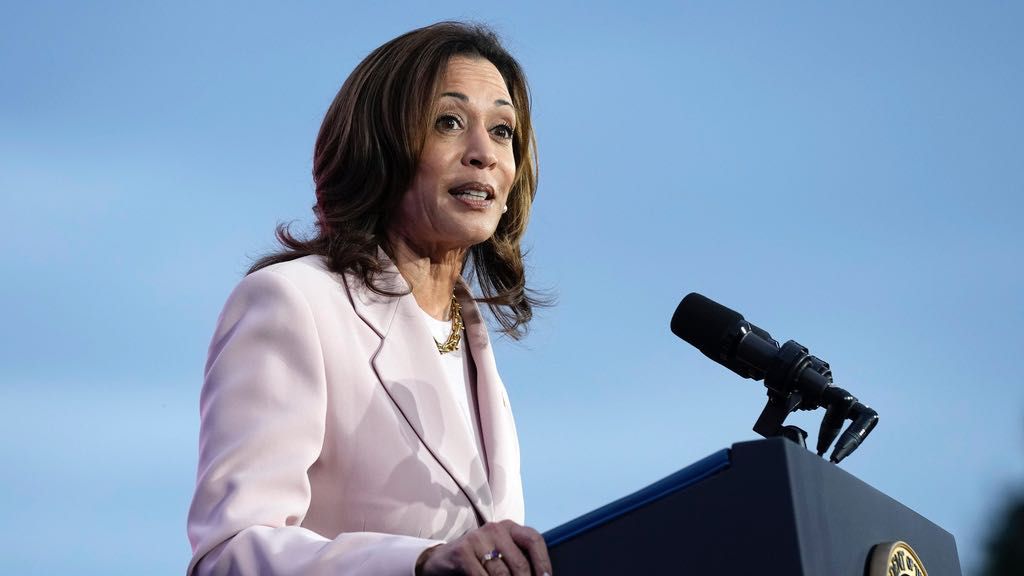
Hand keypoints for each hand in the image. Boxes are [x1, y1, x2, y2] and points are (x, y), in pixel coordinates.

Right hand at [416, 520, 551, 575]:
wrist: (443, 560)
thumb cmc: (479, 560)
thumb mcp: (501, 555)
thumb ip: (518, 562)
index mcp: (510, 527)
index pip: (534, 540)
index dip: (543, 562)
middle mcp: (495, 528)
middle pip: (519, 563)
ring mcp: (478, 538)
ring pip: (501, 575)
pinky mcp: (462, 551)